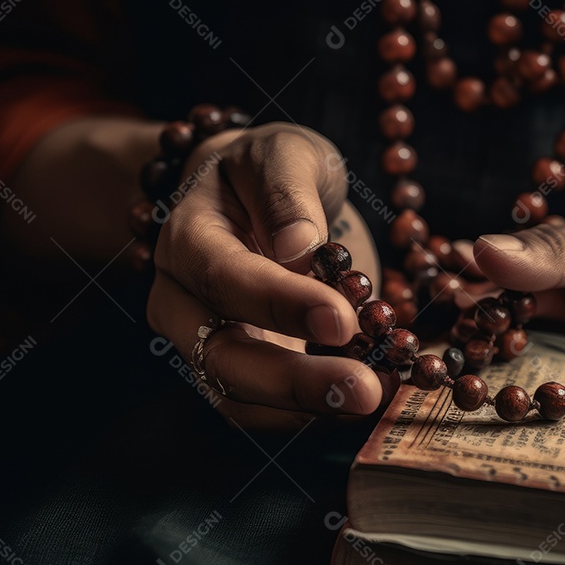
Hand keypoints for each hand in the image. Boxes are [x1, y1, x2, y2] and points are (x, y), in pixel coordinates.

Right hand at [146, 122, 392, 429]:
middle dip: (295, 383)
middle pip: (221, 357)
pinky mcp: (240, 371)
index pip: (223, 277)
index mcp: (187, 238)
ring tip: (380, 396)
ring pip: (241, 395)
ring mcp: (206, 344)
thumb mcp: (282, 154)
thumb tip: (300, 246)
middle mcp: (184, 302)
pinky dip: (319, 410)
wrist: (248, 195)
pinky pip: (269, 408)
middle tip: (366, 391)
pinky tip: (374, 394)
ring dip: (312, 406)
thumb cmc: (266, 170)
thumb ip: (287, 193)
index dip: (280, 303)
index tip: (342, 320)